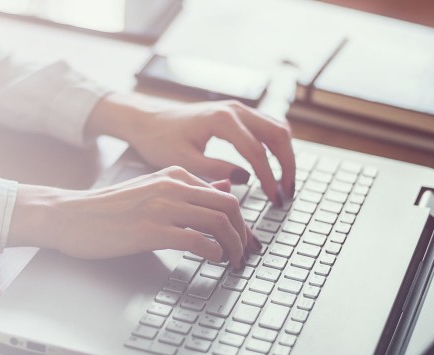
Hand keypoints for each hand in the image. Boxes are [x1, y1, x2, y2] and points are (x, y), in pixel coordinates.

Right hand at [9, 167, 259, 264]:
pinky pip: (197, 240)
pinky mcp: (151, 230)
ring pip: (219, 222)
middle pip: (229, 207)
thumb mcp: (151, 188)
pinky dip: (213, 252)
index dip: (241, 221)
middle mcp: (172, 186)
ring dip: (233, 246)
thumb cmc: (107, 208)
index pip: (224, 194)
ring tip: (232, 261)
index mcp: (174, 174)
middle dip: (244, 234)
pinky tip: (212, 260)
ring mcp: (162, 207)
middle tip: (245, 253)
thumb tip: (225, 187)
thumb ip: (187, 189)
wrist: (70, 216)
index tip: (243, 239)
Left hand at [87, 93, 295, 203]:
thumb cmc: (159, 140)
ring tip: (284, 184)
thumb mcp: (183, 160)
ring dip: (285, 155)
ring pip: (277, 129)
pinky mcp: (236, 114)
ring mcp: (238, 109)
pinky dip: (275, 147)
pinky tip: (273, 169)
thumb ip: (215, 169)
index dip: (268, 178)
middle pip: (278, 135)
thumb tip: (245, 180)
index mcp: (222, 120)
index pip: (256, 151)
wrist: (146, 120)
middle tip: (287, 193)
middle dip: (287, 165)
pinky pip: (267, 127)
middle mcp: (235, 109)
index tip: (274, 199)